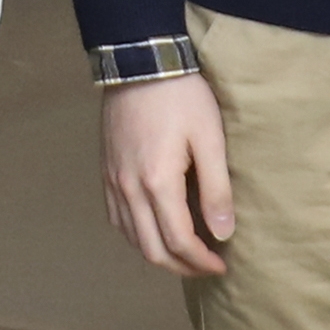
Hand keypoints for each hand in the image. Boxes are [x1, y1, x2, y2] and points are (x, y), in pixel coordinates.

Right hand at [101, 73, 233, 277]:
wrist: (140, 63)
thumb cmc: (181, 97)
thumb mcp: (209, 139)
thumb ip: (216, 189)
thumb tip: (223, 233)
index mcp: (157, 182)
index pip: (179, 241)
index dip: (202, 261)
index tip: (222, 265)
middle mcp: (129, 188)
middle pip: (151, 249)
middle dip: (181, 266)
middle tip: (206, 266)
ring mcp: (113, 181)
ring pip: (131, 238)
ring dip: (158, 254)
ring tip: (184, 253)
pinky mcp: (106, 171)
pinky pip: (117, 218)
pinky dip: (136, 236)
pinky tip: (153, 230)